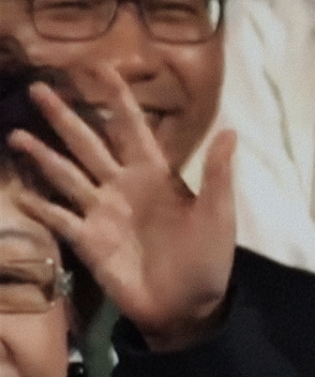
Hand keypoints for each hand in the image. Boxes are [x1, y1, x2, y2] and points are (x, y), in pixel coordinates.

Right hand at [7, 68, 236, 350]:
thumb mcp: (217, 216)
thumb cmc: (208, 260)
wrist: (189, 308)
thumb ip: (217, 175)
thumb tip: (231, 130)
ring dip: (42, 156)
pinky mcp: (88, 241)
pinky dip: (38, 206)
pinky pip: (59, 219)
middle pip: (88, 143)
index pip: (132, 127)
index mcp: (155, 175)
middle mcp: (122, 187)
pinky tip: (16, 192)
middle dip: (65, 117)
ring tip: (16, 134)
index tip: (100, 67)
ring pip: (66, 175)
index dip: (118, 98)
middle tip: (38, 87)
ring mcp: (102, 213)